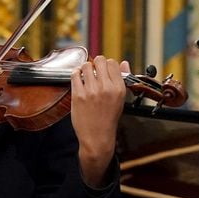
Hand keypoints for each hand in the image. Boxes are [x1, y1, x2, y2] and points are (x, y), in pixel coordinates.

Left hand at [70, 56, 129, 186]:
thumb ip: (122, 79)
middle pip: (99, 60)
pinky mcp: (78, 95)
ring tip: (85, 75)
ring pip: (86, 66)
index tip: (103, 70)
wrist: (97, 136)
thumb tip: (124, 63)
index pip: (113, 63)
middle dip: (96, 63)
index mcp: (119, 88)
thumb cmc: (108, 118)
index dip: (107, 64)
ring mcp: (91, 91)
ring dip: (85, 68)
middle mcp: (106, 88)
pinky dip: (75, 73)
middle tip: (93, 70)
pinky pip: (74, 75)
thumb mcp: (121, 99)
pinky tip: (77, 78)